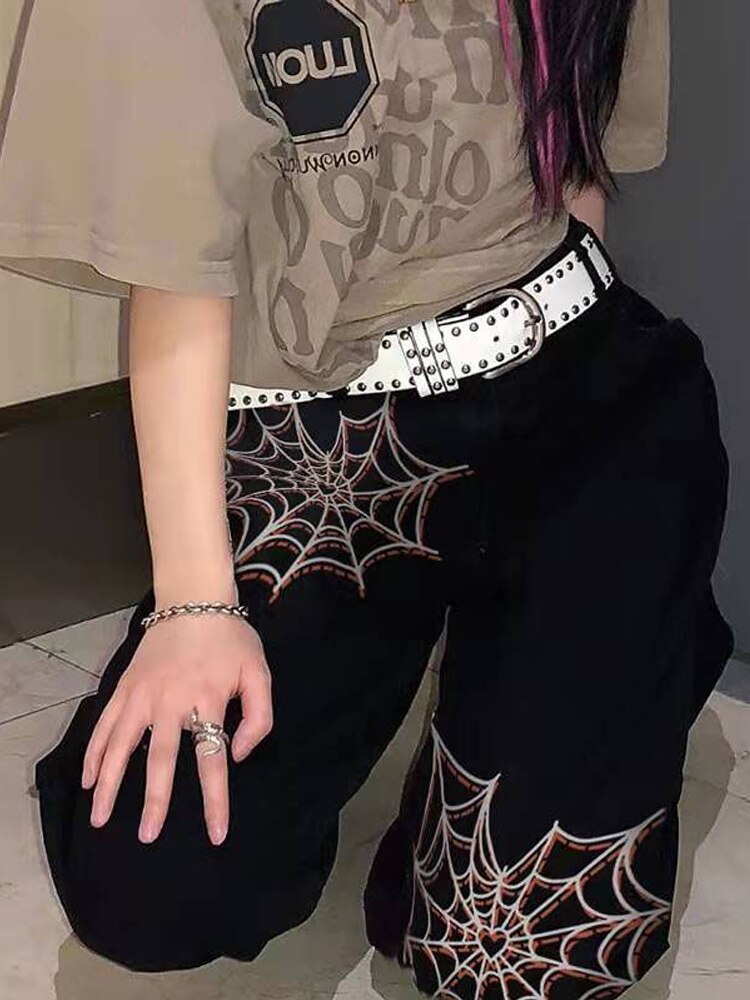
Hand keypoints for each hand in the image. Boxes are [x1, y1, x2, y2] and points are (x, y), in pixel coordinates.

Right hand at [80, 612, 272, 845]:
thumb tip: (238, 755)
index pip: (212, 759)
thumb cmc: (230, 639)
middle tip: (148, 836)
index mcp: (207, 699)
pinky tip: (89, 778)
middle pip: (160, 760)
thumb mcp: (259, 673)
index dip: (215, 800)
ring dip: (111, 784)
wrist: (193, 599)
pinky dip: (95, 753)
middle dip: (155, 801)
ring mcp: (142, 694)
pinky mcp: (125, 687)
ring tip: (101, 818)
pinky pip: (105, 725)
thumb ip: (258, 717)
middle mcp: (170, 700)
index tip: (216, 834)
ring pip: (121, 746)